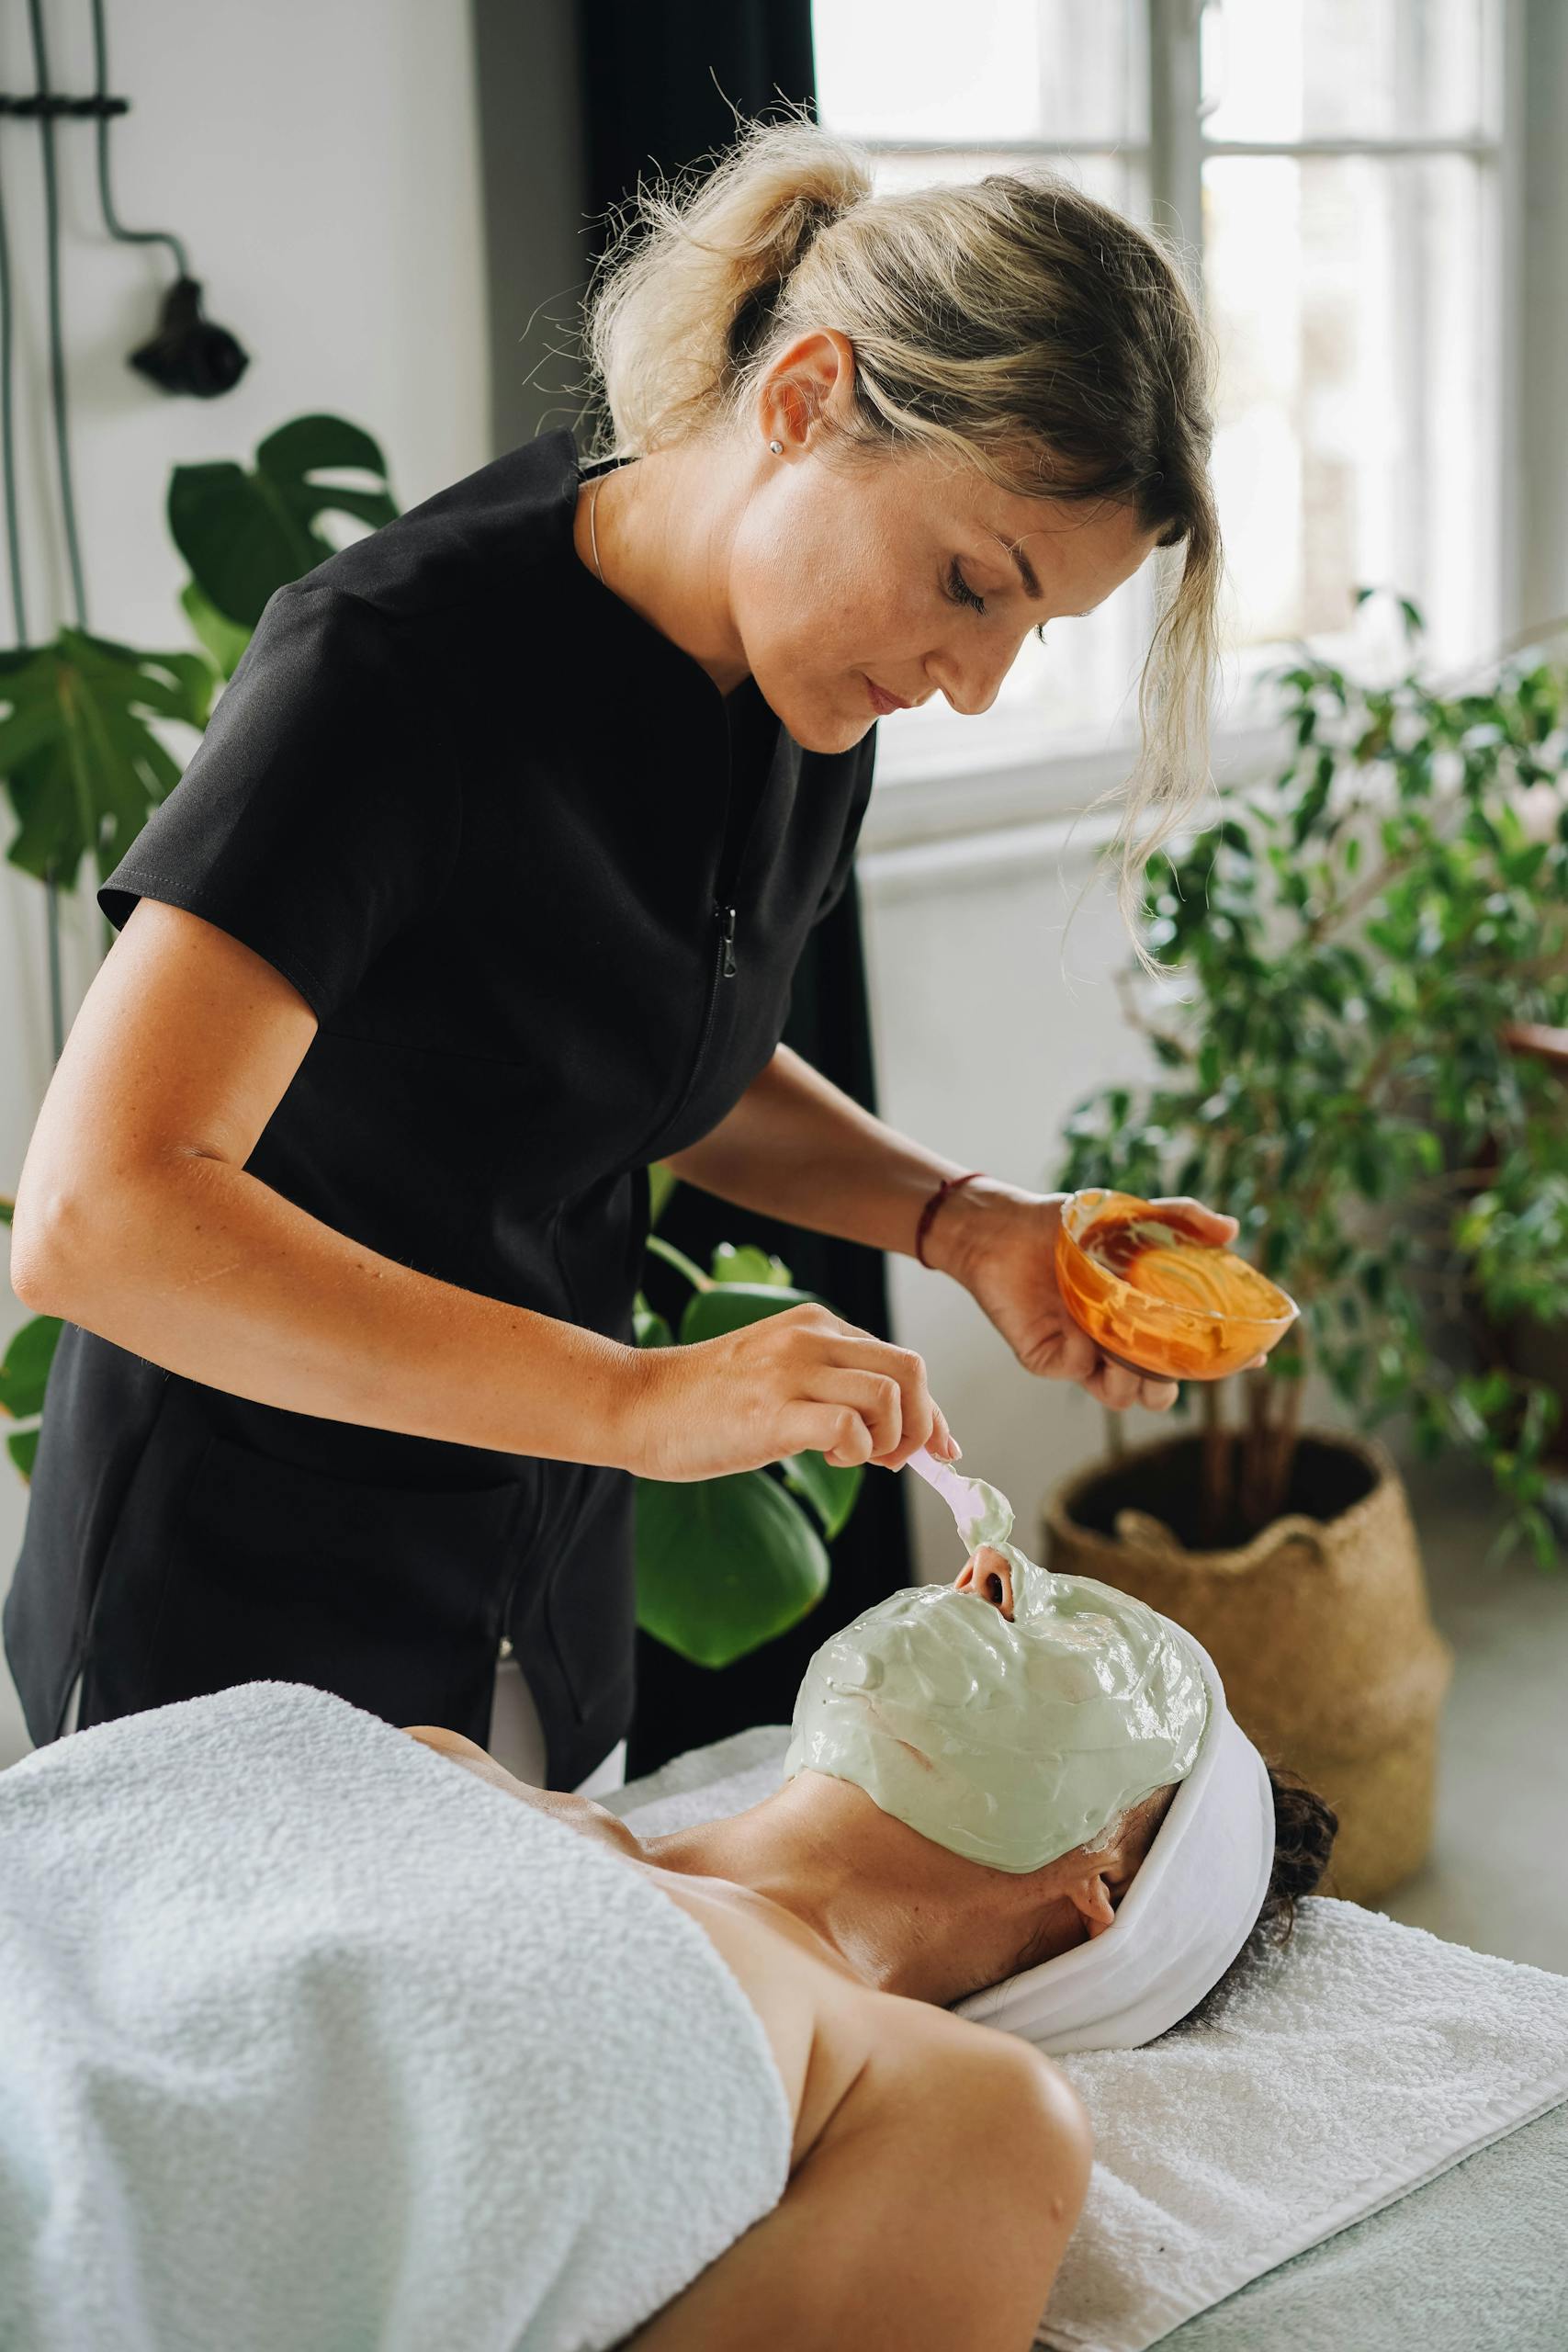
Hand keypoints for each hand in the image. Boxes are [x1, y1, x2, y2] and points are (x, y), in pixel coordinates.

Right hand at [622, 1301, 957, 1481]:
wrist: (639, 1402)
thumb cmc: (707, 1401)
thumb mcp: (778, 1373)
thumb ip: (831, 1386)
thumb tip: (895, 1433)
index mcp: (817, 1324)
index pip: (903, 1362)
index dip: (933, 1411)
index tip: (942, 1448)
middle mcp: (811, 1337)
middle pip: (911, 1370)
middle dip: (923, 1425)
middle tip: (894, 1461)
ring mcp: (791, 1371)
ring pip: (889, 1396)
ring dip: (889, 1441)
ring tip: (854, 1460)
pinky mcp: (772, 1411)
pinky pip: (849, 1427)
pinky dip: (856, 1452)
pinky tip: (829, 1460)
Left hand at [924, 1181, 1265, 1412]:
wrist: (1002, 1228)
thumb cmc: (1068, 1225)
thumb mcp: (1131, 1216)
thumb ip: (1181, 1219)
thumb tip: (1231, 1228)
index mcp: (1143, 1315)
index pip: (1190, 1349)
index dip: (1222, 1359)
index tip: (1251, 1357)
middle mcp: (1118, 1340)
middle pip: (1160, 1386)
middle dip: (1173, 1387)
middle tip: (1173, 1368)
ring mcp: (1084, 1353)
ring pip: (1124, 1395)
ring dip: (1136, 1383)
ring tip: (1128, 1355)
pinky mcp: (1050, 1358)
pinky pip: (1082, 1376)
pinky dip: (1090, 1362)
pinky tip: (1085, 1336)